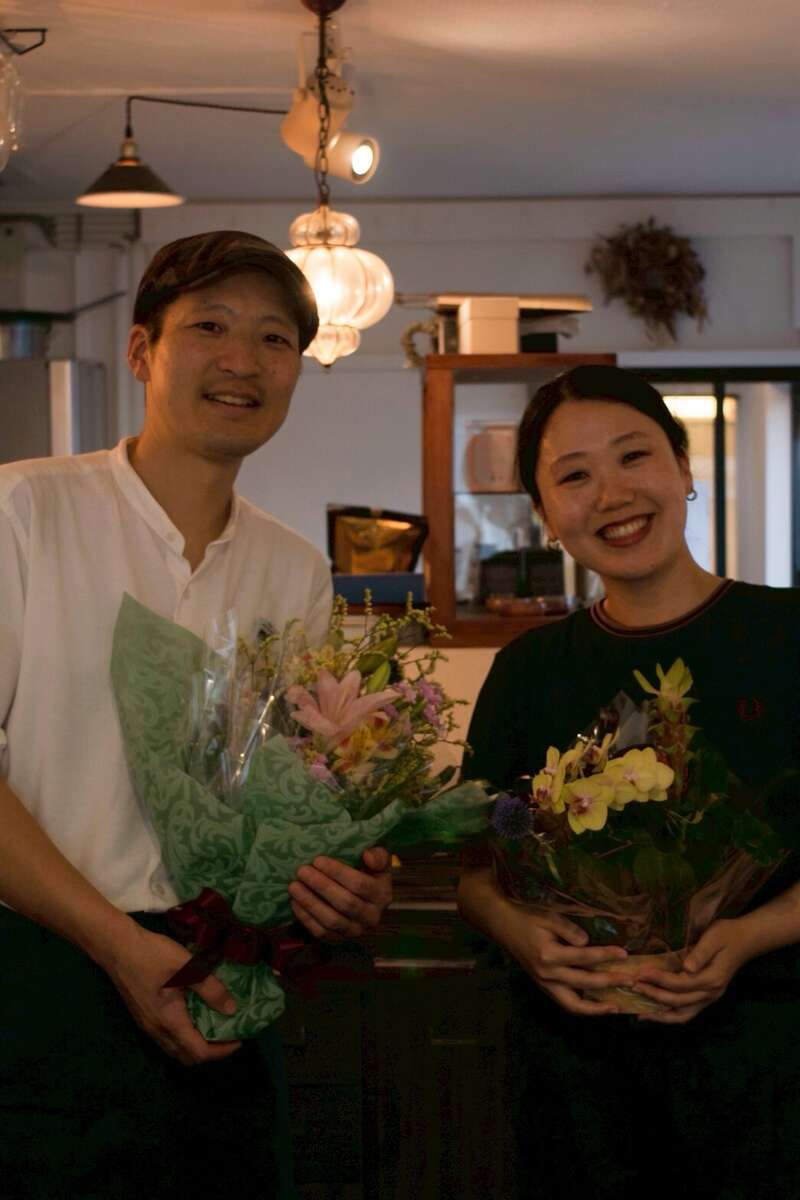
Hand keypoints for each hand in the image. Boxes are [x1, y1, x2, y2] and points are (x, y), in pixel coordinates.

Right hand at [104, 920, 241, 1065]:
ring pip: (175, 1048)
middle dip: (211, 1052)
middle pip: (187, 1056)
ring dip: (197, 1044)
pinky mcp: (144, 1016)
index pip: (199, 1052)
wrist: (116, 947)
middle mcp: (157, 1030)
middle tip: (230, 1033)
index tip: (240, 1038)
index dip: (222, 1051)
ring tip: (216, 1025)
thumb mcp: (186, 967)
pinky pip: (168, 1037)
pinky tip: (195, 1015)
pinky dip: (186, 1035)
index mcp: (169, 1021)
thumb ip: (210, 988)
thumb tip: (231, 1009)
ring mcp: (148, 1025)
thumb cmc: (152, 955)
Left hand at [288, 846, 392, 940]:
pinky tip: (295, 902)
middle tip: (302, 871)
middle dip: (321, 886)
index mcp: (383, 895)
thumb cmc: (368, 873)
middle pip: (345, 903)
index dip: (337, 872)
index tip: (317, 860)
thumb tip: (367, 856)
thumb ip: (378, 855)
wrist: (363, 898)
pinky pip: (321, 932)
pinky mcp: (338, 940)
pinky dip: (306, 918)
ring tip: (294, 886)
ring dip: (310, 903)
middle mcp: (372, 917)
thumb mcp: (378, 860)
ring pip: (331, 920)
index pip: (360, 884)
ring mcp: (355, 931)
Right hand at [508, 908, 629, 1016]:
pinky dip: (583, 1006)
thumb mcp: (548, 917)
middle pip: (584, 984)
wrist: (503, 926)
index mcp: (548, 955)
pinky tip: (598, 1004)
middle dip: (610, 983)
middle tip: (630, 981)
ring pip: (573, 1005)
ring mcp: (544, 984)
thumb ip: (569, 930)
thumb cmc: (526, 917)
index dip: (606, 955)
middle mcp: (547, 974)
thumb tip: (588, 944)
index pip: (584, 958)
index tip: (624, 953)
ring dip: (596, 1008)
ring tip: (616, 1007)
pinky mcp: (544, 986)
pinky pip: (566, 1002)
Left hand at [632, 917, 756, 1023]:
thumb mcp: (714, 938)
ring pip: (683, 1015)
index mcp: (712, 979)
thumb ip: (700, 953)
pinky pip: (686, 1012)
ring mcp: (709, 998)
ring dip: (661, 1015)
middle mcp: (711, 993)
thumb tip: (687, 967)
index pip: (681, 984)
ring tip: (640, 1014)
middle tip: (634, 986)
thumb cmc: (727, 935)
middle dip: (654, 995)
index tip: (641, 973)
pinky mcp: (705, 997)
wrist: (745, 940)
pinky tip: (655, 1012)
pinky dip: (670, 1014)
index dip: (659, 980)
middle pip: (678, 1002)